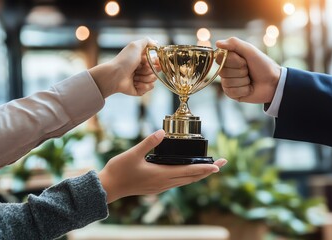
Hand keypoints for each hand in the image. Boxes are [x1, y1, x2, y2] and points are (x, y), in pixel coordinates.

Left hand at [89, 38, 158, 97]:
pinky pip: (149, 88)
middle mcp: (141, 69)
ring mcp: (141, 79)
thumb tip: (156, 43)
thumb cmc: (124, 60)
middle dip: (149, 70)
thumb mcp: (135, 46)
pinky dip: (143, 85)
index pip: (156, 61)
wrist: (115, 75)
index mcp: (141, 59)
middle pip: (156, 70)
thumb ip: (147, 41)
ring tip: (134, 76)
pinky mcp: (140, 89)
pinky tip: (135, 83)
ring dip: (145, 77)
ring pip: (153, 80)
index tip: (148, 61)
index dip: (154, 62)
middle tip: (138, 69)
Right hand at [98, 129, 226, 202]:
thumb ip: (149, 142)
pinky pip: (178, 182)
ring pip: (186, 181)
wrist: (109, 187)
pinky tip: (187, 172)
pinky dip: (188, 177)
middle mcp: (165, 183)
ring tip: (209, 167)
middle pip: (192, 178)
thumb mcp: (133, 153)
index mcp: (162, 174)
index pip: (189, 171)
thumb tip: (162, 132)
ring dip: (199, 174)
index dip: (205, 168)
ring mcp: (161, 187)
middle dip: (208, 171)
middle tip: (222, 163)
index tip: (218, 165)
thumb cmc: (119, 170)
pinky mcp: (156, 187)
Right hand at [216, 37, 281, 103]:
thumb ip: (234, 43)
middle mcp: (226, 70)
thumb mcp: (250, 50)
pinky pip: (231, 91)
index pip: (220, 58)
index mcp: (229, 58)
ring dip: (243, 81)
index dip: (233, 61)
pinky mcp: (232, 94)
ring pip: (227, 82)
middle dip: (240, 71)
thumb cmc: (263, 65)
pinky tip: (249, 88)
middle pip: (223, 71)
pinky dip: (243, 90)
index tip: (244, 60)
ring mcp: (228, 82)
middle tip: (249, 70)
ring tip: (250, 80)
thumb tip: (217, 43)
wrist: (274, 82)